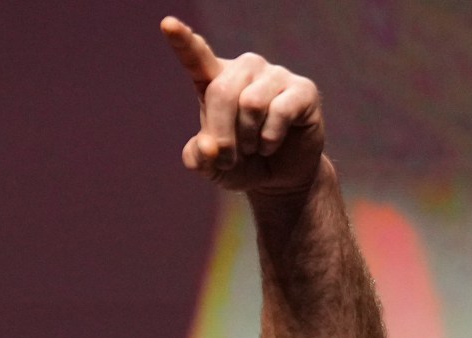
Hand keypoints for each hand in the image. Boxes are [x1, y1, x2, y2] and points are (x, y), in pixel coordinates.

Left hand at [161, 17, 324, 193]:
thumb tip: (208, 148)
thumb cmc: (242, 164)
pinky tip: (271, 145)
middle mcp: (245, 69)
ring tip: (253, 149)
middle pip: (222, 92)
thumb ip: (199, 158)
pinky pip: (279, 111)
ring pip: (251, 103)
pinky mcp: (303, 89)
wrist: (280, 178)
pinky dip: (269, 139)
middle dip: (221, 136)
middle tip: (227, 160)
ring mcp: (275, 75)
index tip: (168, 24)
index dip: (183, 41)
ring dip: (247, 139)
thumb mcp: (213, 167)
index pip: (197, 57)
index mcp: (216, 79)